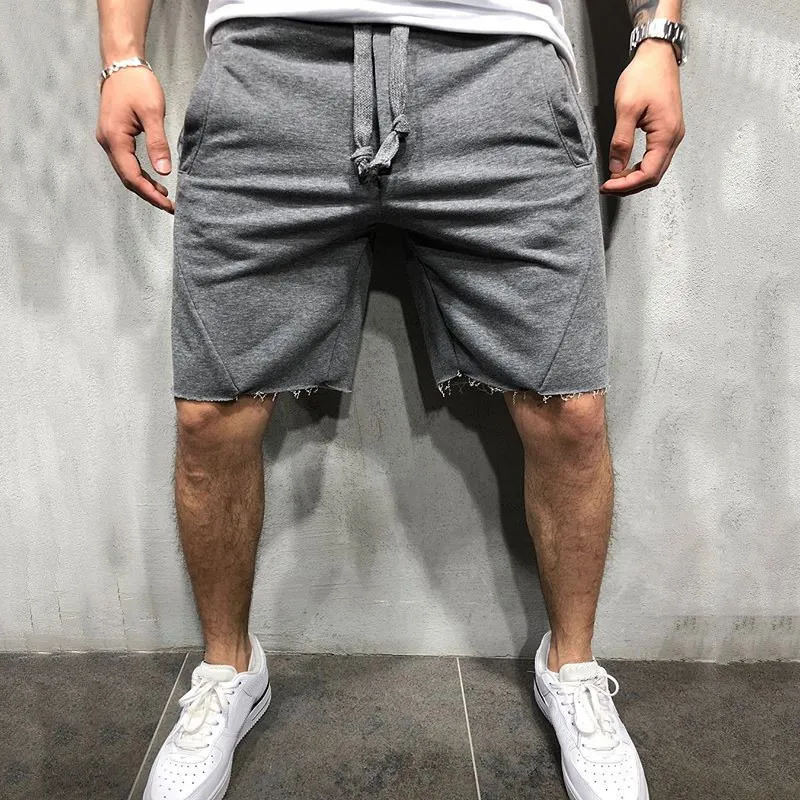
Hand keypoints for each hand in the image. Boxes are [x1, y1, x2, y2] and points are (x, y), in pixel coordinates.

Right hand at [95, 66, 174, 213]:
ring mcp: (108, 139)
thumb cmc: (137, 84)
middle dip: (148, 194)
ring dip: (144, 186)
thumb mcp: (152, 113)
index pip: (132, 176)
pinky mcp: (114, 136)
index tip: (168, 204)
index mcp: (115, 138)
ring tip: (165, 197)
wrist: (122, 64)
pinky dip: (140, 174)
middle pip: (127, 178)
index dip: (150, 194)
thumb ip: (157, 143)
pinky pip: (126, 162)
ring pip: (126, 172)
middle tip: (169, 206)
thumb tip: (164, 171)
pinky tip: (155, 179)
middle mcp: (107, 142)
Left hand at [600, 38, 684, 195]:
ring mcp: (672, 134)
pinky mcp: (667, 130)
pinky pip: (655, 158)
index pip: (648, 173)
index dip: (626, 185)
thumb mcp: (627, 109)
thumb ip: (621, 141)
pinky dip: (640, 167)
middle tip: (607, 187)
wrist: (657, 54)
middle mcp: (674, 137)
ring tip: (614, 180)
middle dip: (630, 185)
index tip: (607, 185)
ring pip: (655, 168)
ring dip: (634, 178)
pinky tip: (625, 167)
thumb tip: (616, 168)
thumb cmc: (644, 75)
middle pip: (653, 176)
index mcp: (666, 134)